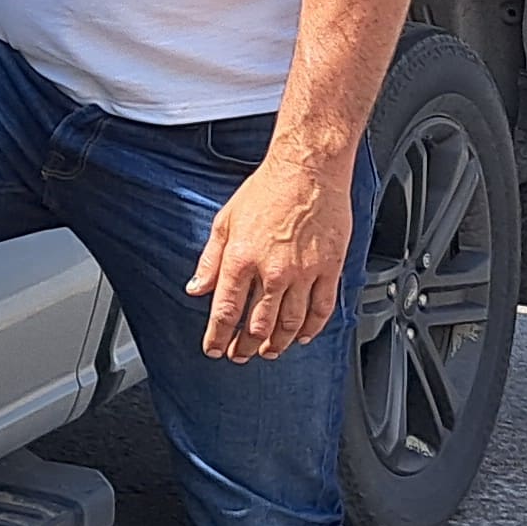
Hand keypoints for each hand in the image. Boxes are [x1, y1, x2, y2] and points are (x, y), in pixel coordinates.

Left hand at [186, 141, 354, 361]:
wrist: (308, 170)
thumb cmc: (268, 189)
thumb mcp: (225, 221)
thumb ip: (210, 260)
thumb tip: (196, 287)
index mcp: (241, 259)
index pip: (226, 311)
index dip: (218, 337)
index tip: (214, 349)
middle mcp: (272, 271)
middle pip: (258, 324)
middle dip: (245, 346)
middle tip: (240, 354)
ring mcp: (304, 272)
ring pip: (290, 323)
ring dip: (277, 343)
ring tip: (268, 351)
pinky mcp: (329, 268)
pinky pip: (321, 308)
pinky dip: (311, 328)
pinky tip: (303, 335)